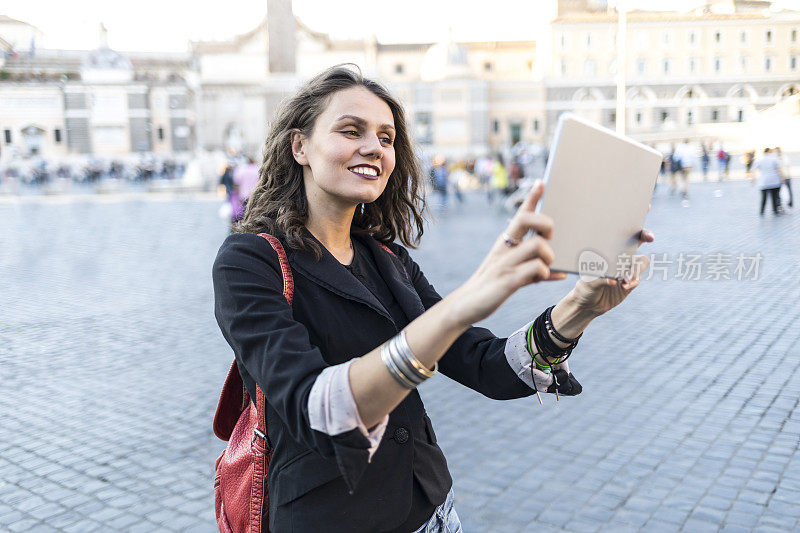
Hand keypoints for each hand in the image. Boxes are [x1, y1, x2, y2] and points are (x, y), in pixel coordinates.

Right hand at [449, 180, 564, 327]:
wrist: (466, 305)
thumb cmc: (492, 288)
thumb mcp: (513, 275)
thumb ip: (535, 272)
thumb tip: (561, 272)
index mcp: (505, 243)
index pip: (520, 215)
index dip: (532, 198)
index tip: (542, 183)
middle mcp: (505, 248)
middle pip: (526, 220)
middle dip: (545, 224)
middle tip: (549, 239)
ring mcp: (506, 263)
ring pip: (537, 245)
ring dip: (549, 255)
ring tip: (547, 266)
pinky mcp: (508, 280)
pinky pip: (536, 269)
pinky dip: (545, 273)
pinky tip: (546, 278)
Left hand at [568, 228, 653, 316]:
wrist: (589, 304)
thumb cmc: (585, 288)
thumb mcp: (588, 282)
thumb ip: (601, 279)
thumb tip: (614, 280)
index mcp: (606, 250)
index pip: (619, 233)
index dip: (630, 223)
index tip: (642, 215)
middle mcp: (618, 255)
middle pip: (638, 240)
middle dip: (646, 234)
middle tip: (650, 237)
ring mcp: (626, 267)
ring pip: (640, 261)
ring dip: (635, 268)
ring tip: (625, 280)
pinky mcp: (631, 281)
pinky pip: (638, 277)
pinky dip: (633, 281)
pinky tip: (623, 286)